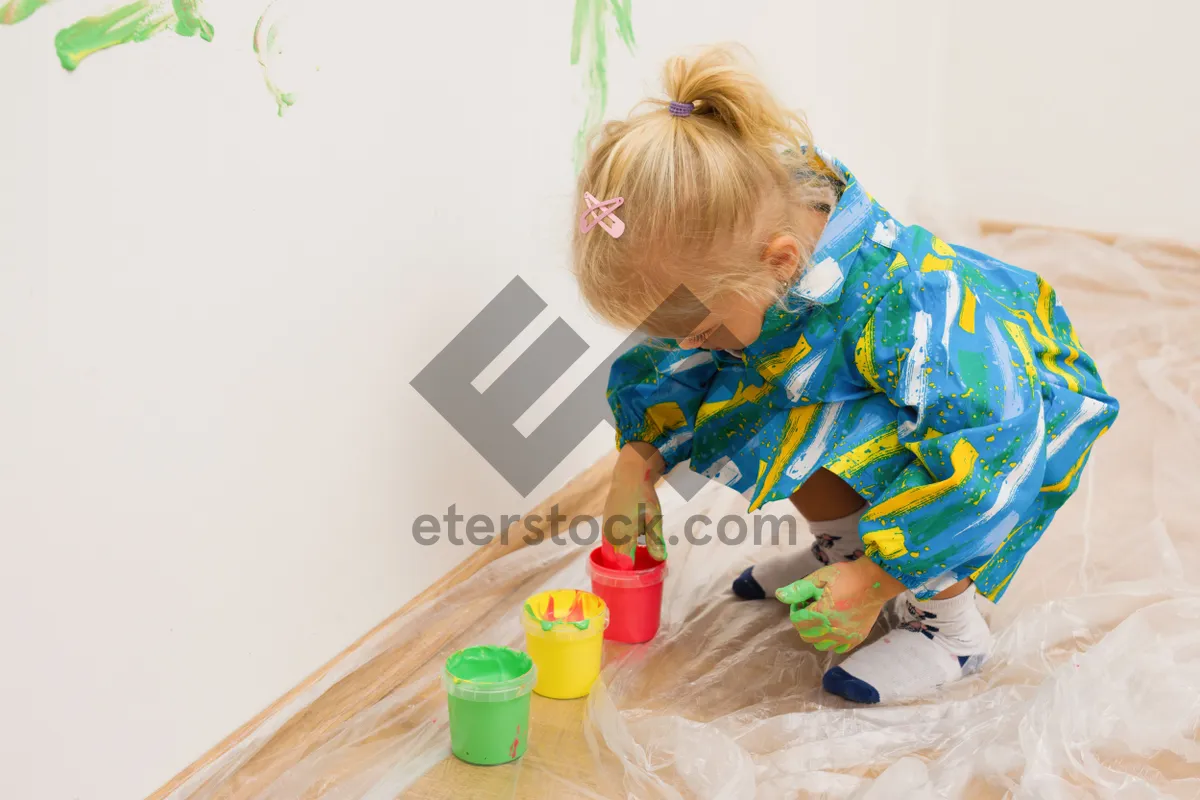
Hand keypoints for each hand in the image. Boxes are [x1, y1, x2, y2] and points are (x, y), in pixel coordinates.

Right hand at [602, 444, 666, 564]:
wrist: (629, 475)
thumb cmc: (644, 496)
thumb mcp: (654, 518)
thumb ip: (655, 540)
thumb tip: (660, 559)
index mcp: (623, 535)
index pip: (624, 564)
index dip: (631, 575)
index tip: (641, 578)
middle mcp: (611, 535)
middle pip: (615, 561)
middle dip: (625, 569)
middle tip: (639, 572)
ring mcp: (606, 529)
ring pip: (611, 552)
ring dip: (620, 557)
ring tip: (635, 560)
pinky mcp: (605, 524)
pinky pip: (609, 542)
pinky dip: (617, 547)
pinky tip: (629, 545)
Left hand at [775, 558, 905, 653]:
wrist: (875, 580)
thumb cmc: (846, 575)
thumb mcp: (820, 577)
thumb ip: (799, 589)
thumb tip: (779, 596)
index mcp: (821, 614)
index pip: (797, 621)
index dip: (797, 608)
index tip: (806, 598)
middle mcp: (833, 629)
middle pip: (806, 635)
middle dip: (804, 621)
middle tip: (814, 606)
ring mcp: (846, 636)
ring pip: (820, 645)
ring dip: (817, 633)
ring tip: (824, 616)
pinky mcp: (856, 638)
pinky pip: (838, 648)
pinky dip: (833, 640)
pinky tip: (836, 625)